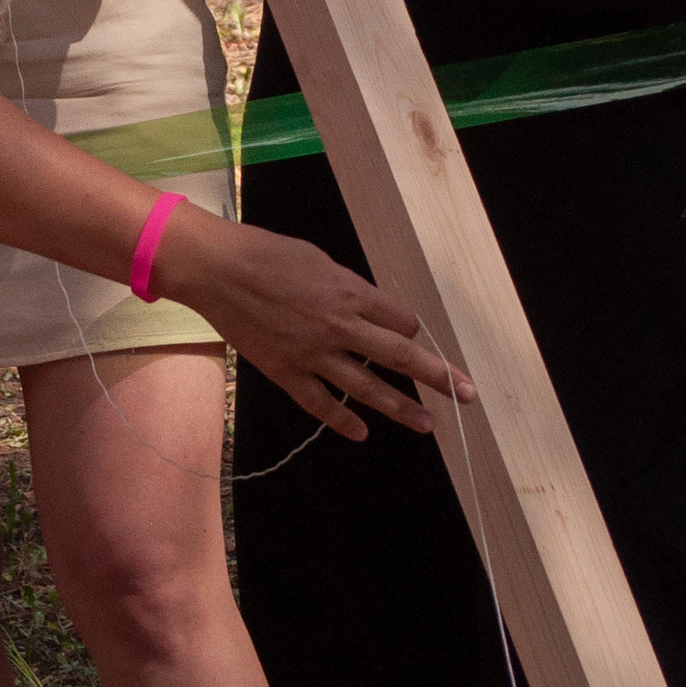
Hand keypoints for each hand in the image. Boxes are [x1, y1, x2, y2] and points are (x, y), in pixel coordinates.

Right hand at [157, 215, 474, 441]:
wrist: (218, 269)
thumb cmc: (267, 253)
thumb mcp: (318, 259)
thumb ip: (346, 287)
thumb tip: (365, 306)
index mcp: (351, 293)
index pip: (400, 321)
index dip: (410, 331)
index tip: (411, 337)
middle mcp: (340, 326)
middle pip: (400, 356)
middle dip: (439, 376)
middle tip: (467, 394)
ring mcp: (313, 354)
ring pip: (367, 388)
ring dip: (401, 408)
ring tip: (427, 424)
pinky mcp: (286, 372)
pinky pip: (320, 404)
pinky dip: (342, 421)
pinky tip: (361, 433)